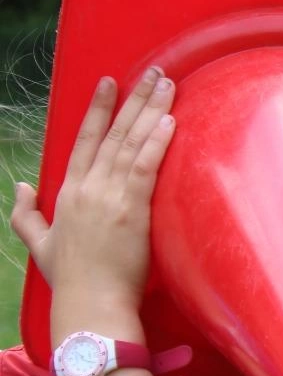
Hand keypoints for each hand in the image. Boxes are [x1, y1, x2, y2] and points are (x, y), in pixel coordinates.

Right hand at [11, 69, 175, 310]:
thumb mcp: (39, 244)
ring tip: (168, 84)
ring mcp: (109, 196)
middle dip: (135, 100)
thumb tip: (20, 186)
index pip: (84, 140)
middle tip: (155, 72)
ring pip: (132, 143)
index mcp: (68, 192)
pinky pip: (145, 167)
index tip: (110, 83)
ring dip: (152, 110)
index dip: (98, 110)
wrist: (90, 303)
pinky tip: (170, 120)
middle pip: (113, 133)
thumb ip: (26, 214)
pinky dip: (157, 142)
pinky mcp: (132, 210)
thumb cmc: (72, 280)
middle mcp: (87, 187)